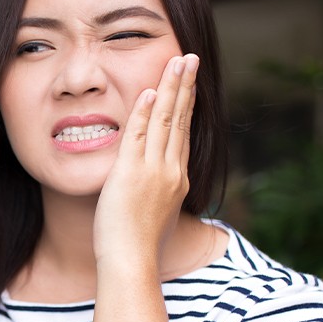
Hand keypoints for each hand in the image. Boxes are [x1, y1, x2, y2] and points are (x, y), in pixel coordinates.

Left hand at [93, 53, 198, 268]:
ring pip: (165, 121)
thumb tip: (157, 194)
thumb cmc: (140, 248)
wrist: (132, 263)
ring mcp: (153, 171)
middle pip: (181, 120)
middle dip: (186, 86)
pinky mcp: (131, 174)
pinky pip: (138, 136)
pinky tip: (150, 91)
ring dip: (171, 88)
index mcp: (177, 181)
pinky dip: (144, 113)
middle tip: (191, 58)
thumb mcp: (158, 217)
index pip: (183, 135)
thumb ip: (159, 197)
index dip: (187, 107)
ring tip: (177, 62)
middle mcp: (171, 172)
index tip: (189, 85)